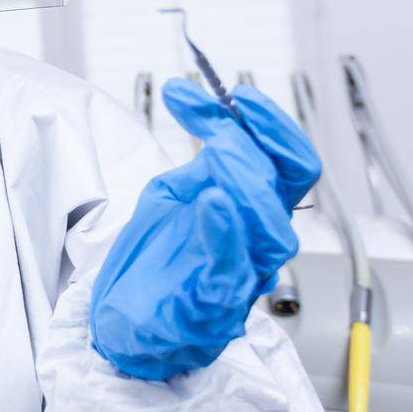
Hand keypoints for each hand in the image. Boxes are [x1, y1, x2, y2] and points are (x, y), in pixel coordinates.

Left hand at [89, 80, 320, 379]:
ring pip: (271, 230)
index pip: (287, 161)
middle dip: (262, 141)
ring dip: (246, 181)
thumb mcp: (170, 191)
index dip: (270, 122)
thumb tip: (193, 94)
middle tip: (224, 114)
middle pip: (289, 187)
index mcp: (253, 211)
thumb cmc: (155, 260)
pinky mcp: (209, 308)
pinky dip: (225, 233)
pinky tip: (213, 202)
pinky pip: (228, 269)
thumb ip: (194, 156)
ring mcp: (238, 275)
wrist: (123, 320)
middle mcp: (255, 242)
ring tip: (219, 148)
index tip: (234, 91)